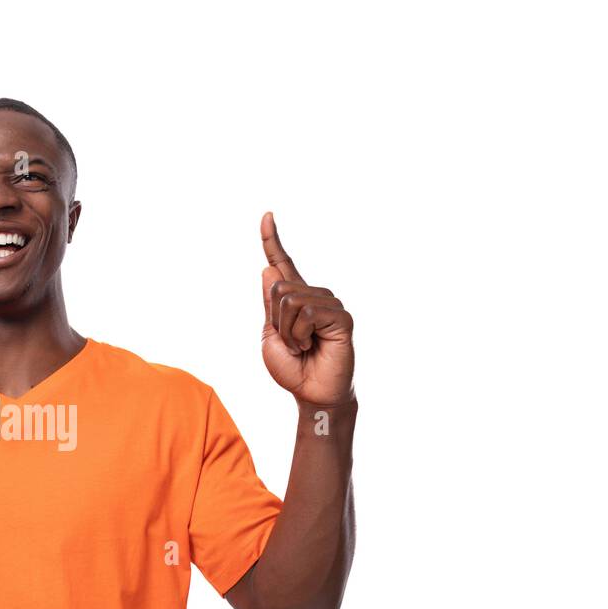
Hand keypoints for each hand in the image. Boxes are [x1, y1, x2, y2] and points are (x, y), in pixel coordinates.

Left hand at [259, 212, 354, 407]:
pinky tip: (312, 347)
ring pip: (290, 300)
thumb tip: (268, 269)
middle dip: (275, 321)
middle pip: (278, 287)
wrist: (311, 393)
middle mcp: (313, 296)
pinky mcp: (341, 316)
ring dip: (287, 332)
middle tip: (291, 344)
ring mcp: (329, 304)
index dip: (272, 240)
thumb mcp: (270, 336)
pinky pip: (306, 313)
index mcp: (294, 299)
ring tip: (303, 347)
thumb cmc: (292, 369)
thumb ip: (270, 305)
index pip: (282, 264)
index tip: (266, 215)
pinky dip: (299, 336)